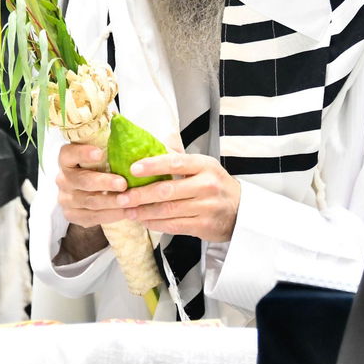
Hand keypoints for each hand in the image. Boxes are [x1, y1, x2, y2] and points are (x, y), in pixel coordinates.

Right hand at [56, 143, 131, 228]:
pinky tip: (126, 212)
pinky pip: (91, 217)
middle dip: (104, 182)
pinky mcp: (72, 215)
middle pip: (82, 181)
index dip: (82, 153)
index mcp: (67, 159)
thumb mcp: (102, 154)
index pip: (69, 154)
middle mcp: (63, 179)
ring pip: (89, 201)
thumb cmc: (101, 167)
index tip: (100, 153)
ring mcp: (66, 199)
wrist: (92, 192)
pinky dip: (111, 215)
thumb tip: (126, 132)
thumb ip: (109, 146)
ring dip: (111, 202)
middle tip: (123, 183)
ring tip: (129, 200)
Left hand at [116, 153, 239, 242]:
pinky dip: (155, 224)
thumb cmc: (215, 184)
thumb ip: (179, 155)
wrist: (241, 211)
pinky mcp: (204, 226)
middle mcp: (207, 185)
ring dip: (144, 211)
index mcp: (204, 165)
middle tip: (122, 196)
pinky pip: (174, 226)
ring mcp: (206, 207)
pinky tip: (143, 220)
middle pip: (168, 190)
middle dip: (141, 194)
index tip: (133, 168)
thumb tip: (157, 137)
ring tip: (127, 210)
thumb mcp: (203, 165)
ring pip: (168, 210)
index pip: (176, 162)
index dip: (153, 165)